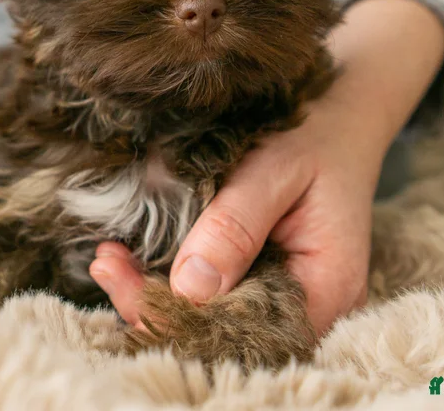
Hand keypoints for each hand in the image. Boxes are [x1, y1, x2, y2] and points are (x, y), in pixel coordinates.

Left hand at [89, 0, 443, 335]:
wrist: (338, 112)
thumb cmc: (314, 132)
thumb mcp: (277, 168)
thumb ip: (235, 226)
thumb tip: (189, 286)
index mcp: (326, 287)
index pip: (248, 330)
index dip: (184, 318)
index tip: (130, 283)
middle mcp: (305, 304)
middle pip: (222, 331)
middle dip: (157, 306)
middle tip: (105, 265)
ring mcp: (279, 293)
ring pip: (207, 315)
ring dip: (153, 293)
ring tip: (107, 260)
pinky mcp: (255, 275)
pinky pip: (207, 291)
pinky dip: (164, 278)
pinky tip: (126, 256)